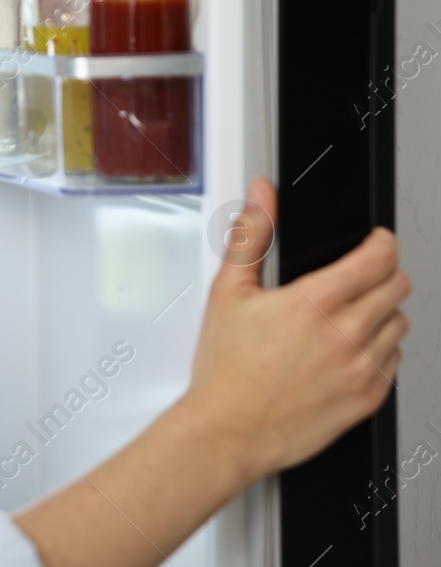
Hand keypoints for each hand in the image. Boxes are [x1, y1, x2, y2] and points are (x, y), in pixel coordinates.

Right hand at [182, 177, 408, 483]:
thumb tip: (261, 195)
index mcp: (315, 302)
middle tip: (362, 277)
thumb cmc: (225, 369)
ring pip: (400, 324)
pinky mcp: (368, 398)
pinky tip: (347, 351)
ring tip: (349, 317)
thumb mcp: (228, 291)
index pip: (379, 257)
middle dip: (383, 274)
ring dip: (382, 313)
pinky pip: (395, 362)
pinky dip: (379, 350)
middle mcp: (347, 334)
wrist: (229, 430)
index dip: (382, 242)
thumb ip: (251, 234)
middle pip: (397, 287)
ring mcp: (362, 368)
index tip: (377, 242)